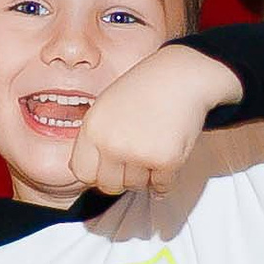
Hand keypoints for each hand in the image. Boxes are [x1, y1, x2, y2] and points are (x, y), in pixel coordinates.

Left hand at [68, 47, 239, 197]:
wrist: (181, 77)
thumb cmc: (144, 89)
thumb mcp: (105, 107)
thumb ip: (94, 139)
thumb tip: (86, 177)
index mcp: (93, 129)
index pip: (82, 173)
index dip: (96, 173)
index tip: (108, 167)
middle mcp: (112, 144)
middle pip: (108, 185)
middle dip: (122, 177)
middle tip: (135, 159)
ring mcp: (138, 154)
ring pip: (136, 186)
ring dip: (145, 175)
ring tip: (153, 147)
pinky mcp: (165, 160)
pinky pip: (161, 186)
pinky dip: (165, 178)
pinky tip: (167, 155)